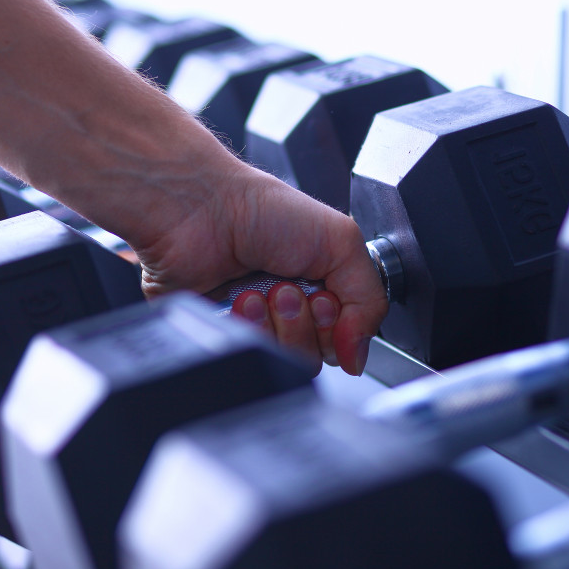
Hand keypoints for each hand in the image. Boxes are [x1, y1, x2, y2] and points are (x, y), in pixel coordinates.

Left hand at [133, 160, 386, 374]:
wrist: (200, 210)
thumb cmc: (258, 209)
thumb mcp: (341, 241)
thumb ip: (369, 298)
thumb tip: (358, 354)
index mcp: (319, 285)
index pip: (344, 338)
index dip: (337, 324)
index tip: (323, 295)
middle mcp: (288, 308)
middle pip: (316, 355)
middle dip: (305, 321)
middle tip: (287, 288)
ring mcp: (254, 325)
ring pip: (282, 359)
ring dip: (276, 324)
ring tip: (259, 291)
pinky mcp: (223, 335)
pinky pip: (246, 358)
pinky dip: (246, 330)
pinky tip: (238, 301)